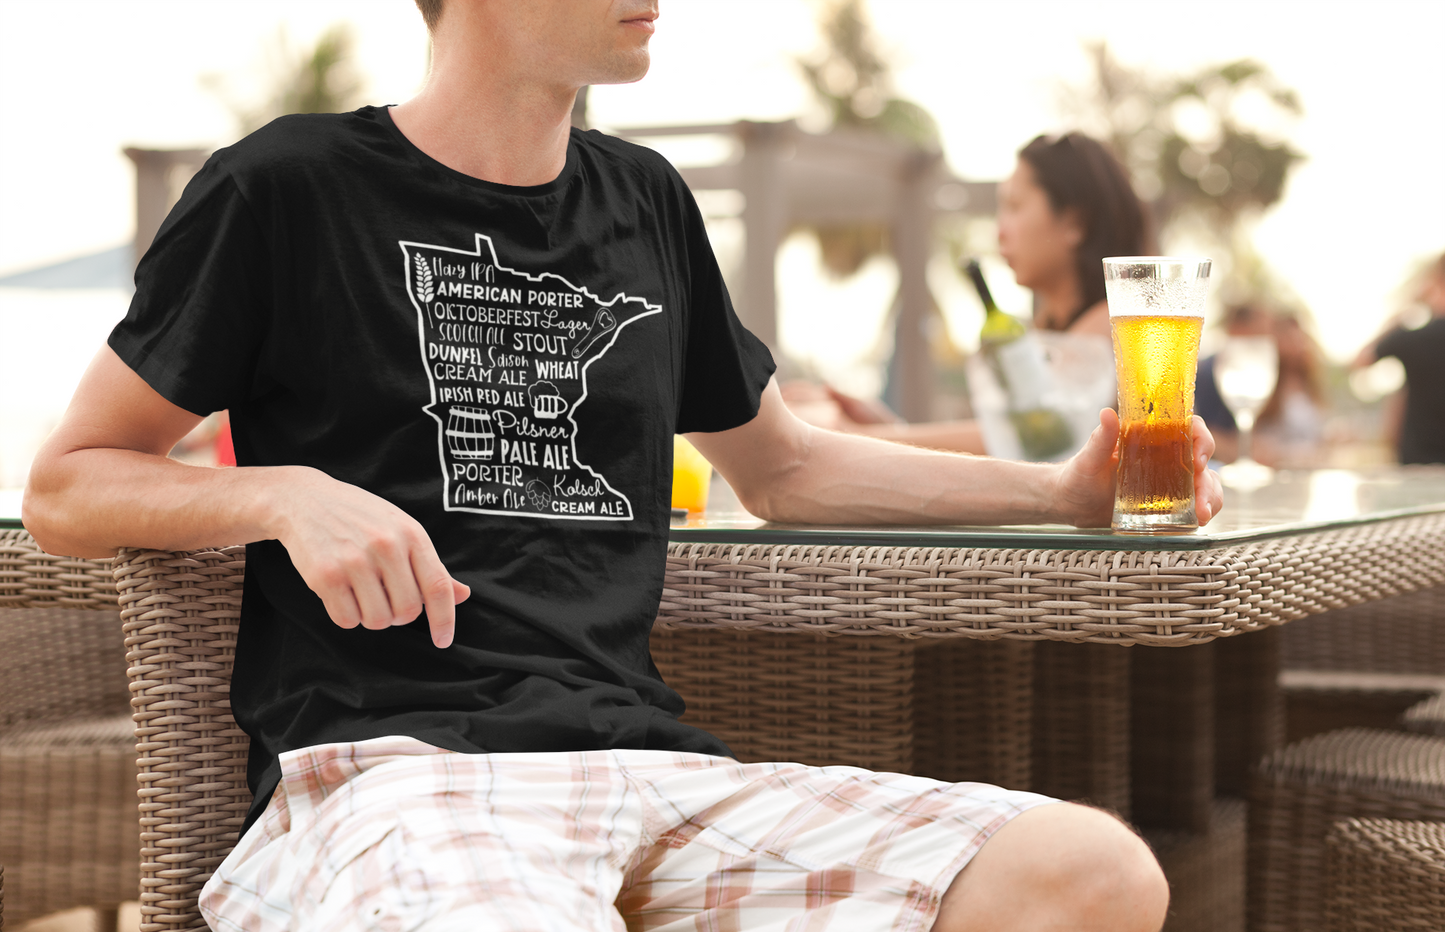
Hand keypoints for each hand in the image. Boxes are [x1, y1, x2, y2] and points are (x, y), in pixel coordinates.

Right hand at [269, 468, 469, 647]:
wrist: (304, 499)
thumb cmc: (361, 517)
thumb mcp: (402, 529)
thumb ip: (431, 566)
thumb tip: (463, 595)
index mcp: (411, 534)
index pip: (437, 587)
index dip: (444, 619)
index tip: (444, 640)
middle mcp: (386, 546)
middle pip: (408, 611)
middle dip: (399, 615)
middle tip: (385, 597)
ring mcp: (354, 561)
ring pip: (378, 620)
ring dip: (372, 616)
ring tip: (362, 592)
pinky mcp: (325, 575)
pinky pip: (347, 620)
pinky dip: (347, 615)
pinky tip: (342, 593)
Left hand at [1055, 410, 1223, 528]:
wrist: (1071, 504)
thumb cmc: (1078, 475)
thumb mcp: (1088, 459)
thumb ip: (1100, 439)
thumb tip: (1107, 413)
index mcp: (1151, 438)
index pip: (1188, 429)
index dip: (1201, 439)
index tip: (1198, 459)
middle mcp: (1165, 457)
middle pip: (1202, 461)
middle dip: (1208, 481)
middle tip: (1202, 502)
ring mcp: (1169, 481)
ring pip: (1205, 484)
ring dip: (1211, 498)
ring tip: (1202, 516)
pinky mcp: (1167, 504)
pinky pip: (1194, 505)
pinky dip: (1202, 512)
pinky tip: (1195, 523)